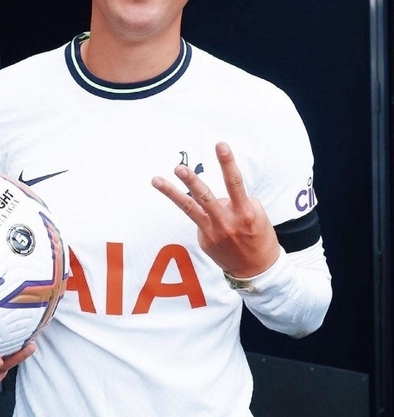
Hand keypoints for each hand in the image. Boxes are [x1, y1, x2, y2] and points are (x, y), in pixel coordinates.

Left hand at [152, 142, 279, 277]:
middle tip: (179, 167)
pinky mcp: (204, 241)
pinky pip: (201, 220)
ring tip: (156, 180)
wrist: (257, 271)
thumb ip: (237, 202)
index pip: (235, 182)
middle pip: (205, 197)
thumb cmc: (259, 237)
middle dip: (191, 180)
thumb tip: (217, 197)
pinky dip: (206, 216)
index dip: (227, 163)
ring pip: (189, 208)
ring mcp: (213, 233)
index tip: (220, 145)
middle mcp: (226, 222)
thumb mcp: (257, 215)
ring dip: (171, 193)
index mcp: (245, 213)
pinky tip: (218, 227)